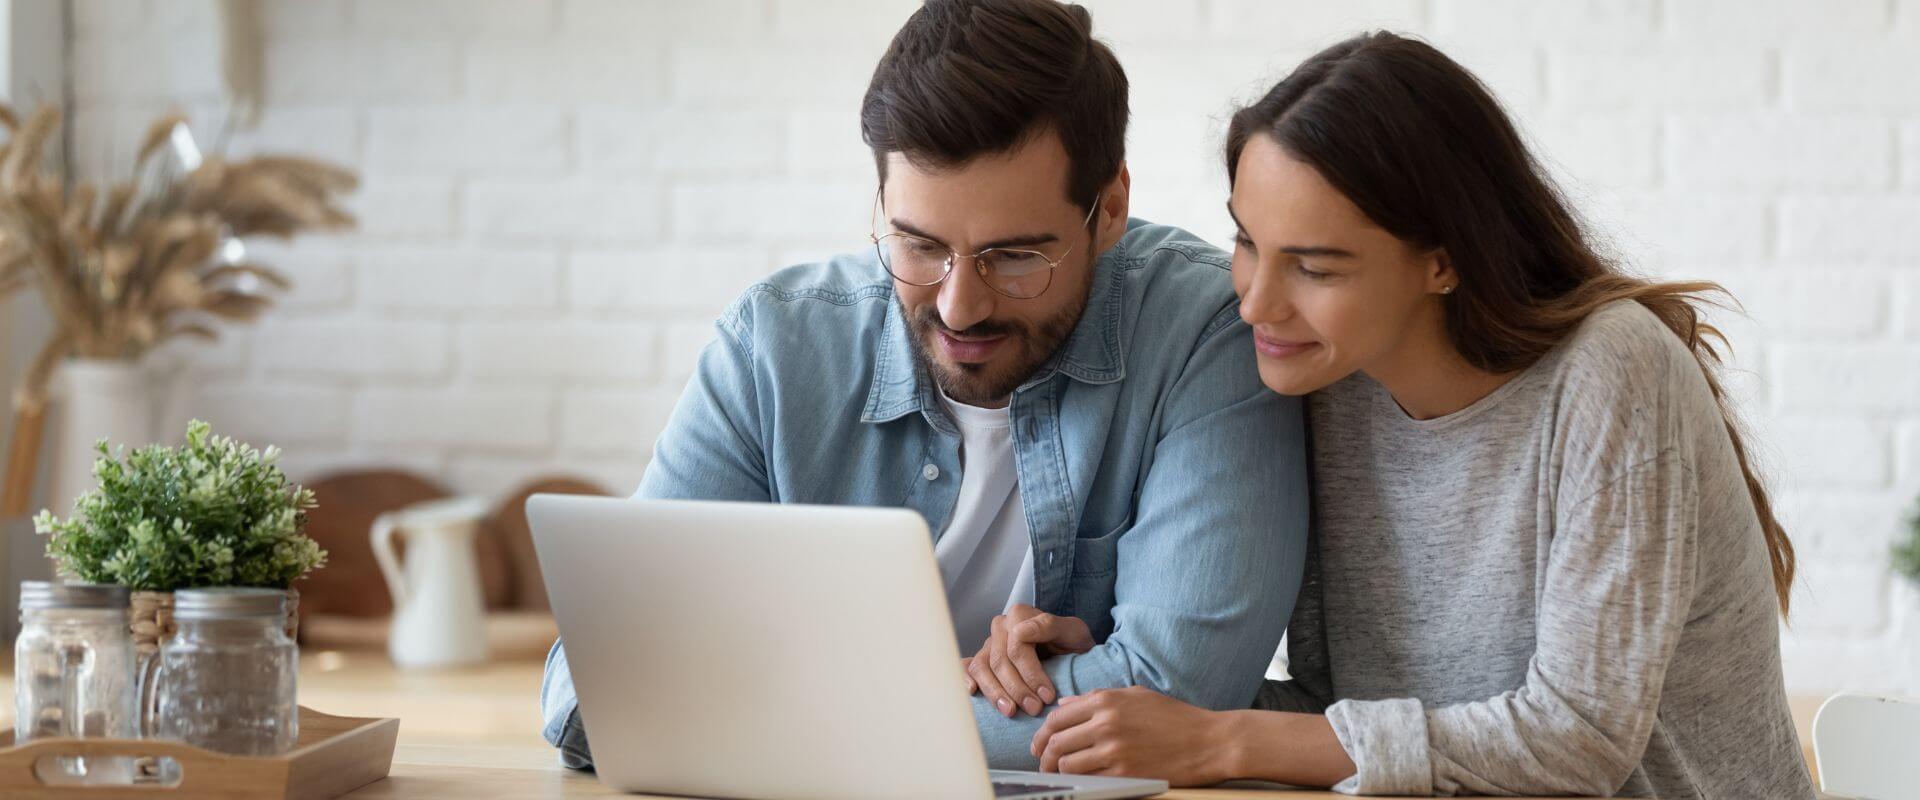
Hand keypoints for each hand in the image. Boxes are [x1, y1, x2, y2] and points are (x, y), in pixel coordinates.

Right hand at [963, 604, 1093, 717]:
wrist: (1071, 653)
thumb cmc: (1072, 643)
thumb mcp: (1073, 631)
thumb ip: (1049, 626)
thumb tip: (1019, 632)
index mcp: (1019, 615)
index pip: (1017, 648)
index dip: (1032, 674)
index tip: (1048, 696)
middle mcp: (1001, 627)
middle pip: (999, 661)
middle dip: (1017, 688)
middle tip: (1035, 708)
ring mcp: (989, 644)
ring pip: (982, 668)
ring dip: (995, 692)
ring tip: (1011, 711)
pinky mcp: (983, 659)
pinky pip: (968, 668)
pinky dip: (965, 679)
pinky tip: (973, 692)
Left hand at [1029, 686, 1235, 785]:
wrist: (1209, 741)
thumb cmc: (1174, 717)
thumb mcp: (1135, 696)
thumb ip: (1096, 698)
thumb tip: (1064, 704)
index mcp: (1106, 700)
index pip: (1057, 717)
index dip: (1042, 734)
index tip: (1039, 744)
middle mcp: (1105, 723)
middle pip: (1056, 742)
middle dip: (1043, 756)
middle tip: (1042, 764)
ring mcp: (1114, 749)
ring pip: (1067, 764)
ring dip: (1059, 772)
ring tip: (1059, 775)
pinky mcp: (1125, 773)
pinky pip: (1089, 780)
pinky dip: (1080, 782)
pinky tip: (1082, 782)